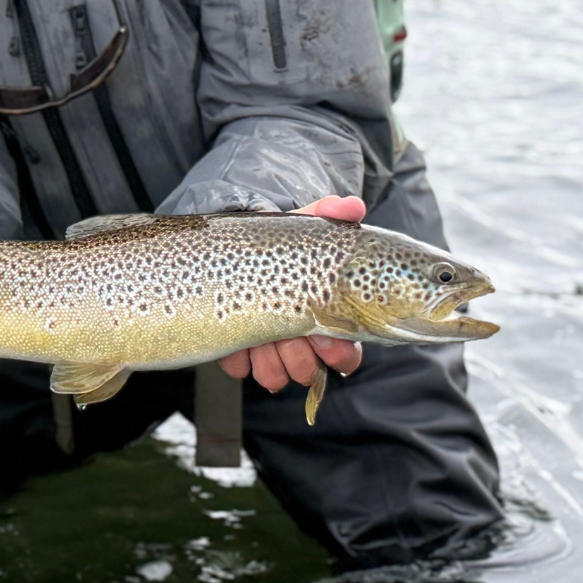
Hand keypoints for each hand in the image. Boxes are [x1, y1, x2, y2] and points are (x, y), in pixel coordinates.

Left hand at [217, 195, 366, 389]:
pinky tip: (236, 340)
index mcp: (324, 318)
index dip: (340, 352)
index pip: (347, 353)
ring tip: (259, 339)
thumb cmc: (275, 242)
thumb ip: (327, 215)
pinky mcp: (234, 352)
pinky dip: (238, 357)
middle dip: (300, 358)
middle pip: (309, 369)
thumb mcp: (300, 227)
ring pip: (276, 376)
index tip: (323, 337)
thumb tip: (353, 206)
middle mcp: (298, 340)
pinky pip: (239, 369)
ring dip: (269, 362)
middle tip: (287, 338)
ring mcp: (266, 350)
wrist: (229, 244)